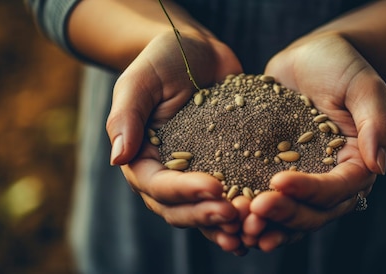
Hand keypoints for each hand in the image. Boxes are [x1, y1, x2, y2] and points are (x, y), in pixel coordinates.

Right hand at [106, 31, 245, 251]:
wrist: (197, 52)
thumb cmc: (162, 60)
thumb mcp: (140, 81)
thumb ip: (126, 117)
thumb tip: (117, 158)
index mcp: (142, 159)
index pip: (158, 186)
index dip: (184, 191)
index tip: (214, 187)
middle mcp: (167, 175)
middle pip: (180, 210)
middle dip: (206, 215)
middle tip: (235, 215)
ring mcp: (196, 176)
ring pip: (206, 213)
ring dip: (226, 225)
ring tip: (252, 227)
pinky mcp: (225, 170)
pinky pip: (233, 197)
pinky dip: (246, 212)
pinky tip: (268, 218)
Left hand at [242, 32, 385, 250]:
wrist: (310, 56)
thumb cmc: (342, 65)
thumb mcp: (365, 86)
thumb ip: (376, 124)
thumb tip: (378, 167)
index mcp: (357, 165)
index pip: (337, 190)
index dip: (310, 192)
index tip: (279, 182)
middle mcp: (332, 180)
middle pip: (314, 213)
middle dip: (284, 215)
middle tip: (252, 210)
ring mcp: (304, 180)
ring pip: (290, 216)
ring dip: (267, 226)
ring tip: (239, 225)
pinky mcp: (277, 174)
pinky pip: (268, 200)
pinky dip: (252, 212)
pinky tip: (230, 216)